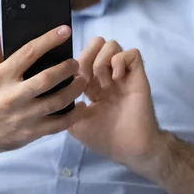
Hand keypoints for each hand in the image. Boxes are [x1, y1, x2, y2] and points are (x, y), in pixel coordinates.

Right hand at [0, 18, 87, 159]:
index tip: (65, 30)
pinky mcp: (31, 133)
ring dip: (74, 90)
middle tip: (76, 63)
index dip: (48, 40)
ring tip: (82, 80)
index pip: (28, 53)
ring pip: (56, 102)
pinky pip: (58, 124)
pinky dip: (73, 115)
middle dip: (66, 68)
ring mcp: (22, 116)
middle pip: (46, 79)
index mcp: (1, 76)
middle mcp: (12, 96)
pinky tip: (82, 105)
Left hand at [69, 38, 162, 169]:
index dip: (75, 65)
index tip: (75, 83)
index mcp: (94, 86)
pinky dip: (120, 61)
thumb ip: (65, 107)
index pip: (82, 59)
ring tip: (103, 81)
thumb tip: (55, 94)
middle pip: (97, 45)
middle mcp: (108, 77)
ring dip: (102, 59)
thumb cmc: (104, 137)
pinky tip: (115, 78)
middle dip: (88, 54)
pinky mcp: (138, 76)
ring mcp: (123, 75)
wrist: (129, 148)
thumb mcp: (75, 124)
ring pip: (112, 45)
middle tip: (87, 76)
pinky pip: (132, 53)